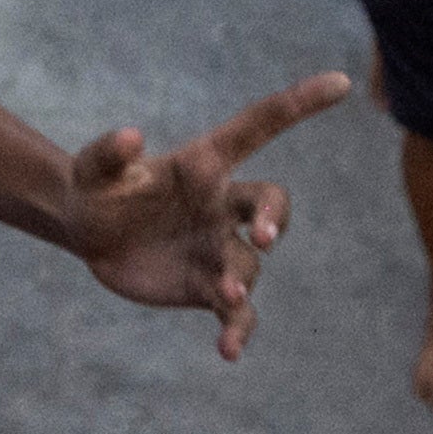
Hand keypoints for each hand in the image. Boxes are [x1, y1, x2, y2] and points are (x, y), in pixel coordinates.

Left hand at [64, 71, 351, 358]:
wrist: (90, 235)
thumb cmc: (98, 189)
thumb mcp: (92, 170)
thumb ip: (108, 153)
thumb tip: (130, 136)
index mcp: (204, 165)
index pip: (261, 126)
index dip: (300, 103)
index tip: (341, 82)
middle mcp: (223, 205)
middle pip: (270, 203)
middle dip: (275, 217)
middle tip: (264, 236)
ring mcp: (220, 248)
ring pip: (250, 265)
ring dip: (241, 279)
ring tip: (225, 292)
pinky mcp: (209, 287)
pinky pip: (236, 312)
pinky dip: (237, 330)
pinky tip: (227, 351)